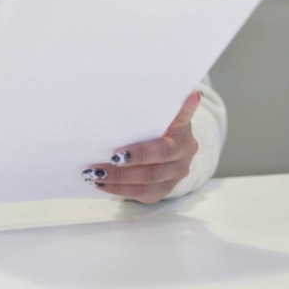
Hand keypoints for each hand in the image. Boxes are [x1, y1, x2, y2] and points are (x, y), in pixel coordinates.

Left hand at [83, 91, 201, 204]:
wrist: (178, 144)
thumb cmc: (168, 124)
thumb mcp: (173, 114)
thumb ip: (178, 109)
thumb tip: (195, 94)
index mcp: (183, 142)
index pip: (162, 150)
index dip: (140, 155)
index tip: (117, 154)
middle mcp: (182, 163)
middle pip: (151, 172)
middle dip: (122, 171)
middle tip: (97, 167)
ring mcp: (173, 180)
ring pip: (144, 186)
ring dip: (117, 182)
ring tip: (94, 176)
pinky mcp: (162, 192)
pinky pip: (140, 195)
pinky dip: (119, 190)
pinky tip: (102, 184)